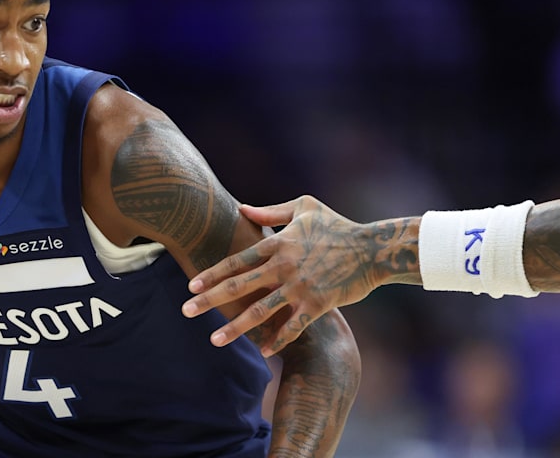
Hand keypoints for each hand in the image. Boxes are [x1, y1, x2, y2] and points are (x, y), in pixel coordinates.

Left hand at [181, 196, 383, 355]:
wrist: (374, 249)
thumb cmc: (338, 225)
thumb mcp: (304, 207)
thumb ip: (271, 211)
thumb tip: (241, 208)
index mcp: (277, 244)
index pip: (236, 261)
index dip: (212, 274)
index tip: (190, 285)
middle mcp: (283, 266)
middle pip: (238, 286)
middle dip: (209, 300)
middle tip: (185, 311)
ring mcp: (299, 287)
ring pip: (259, 311)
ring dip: (235, 328)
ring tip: (214, 341)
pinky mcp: (318, 304)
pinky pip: (293, 327)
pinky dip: (277, 340)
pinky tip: (262, 351)